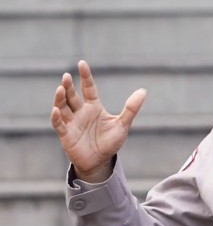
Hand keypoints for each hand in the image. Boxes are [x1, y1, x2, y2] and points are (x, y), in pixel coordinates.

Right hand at [50, 60, 146, 182]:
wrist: (101, 161)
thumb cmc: (110, 142)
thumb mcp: (123, 124)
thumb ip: (131, 108)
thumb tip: (143, 91)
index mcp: (94, 107)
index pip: (89, 88)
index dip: (85, 76)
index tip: (82, 63)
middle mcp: (81, 112)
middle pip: (72, 96)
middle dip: (68, 86)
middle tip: (66, 76)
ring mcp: (72, 123)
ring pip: (63, 107)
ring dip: (60, 99)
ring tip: (60, 89)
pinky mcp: (66, 135)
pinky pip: (59, 124)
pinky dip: (57, 117)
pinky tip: (57, 110)